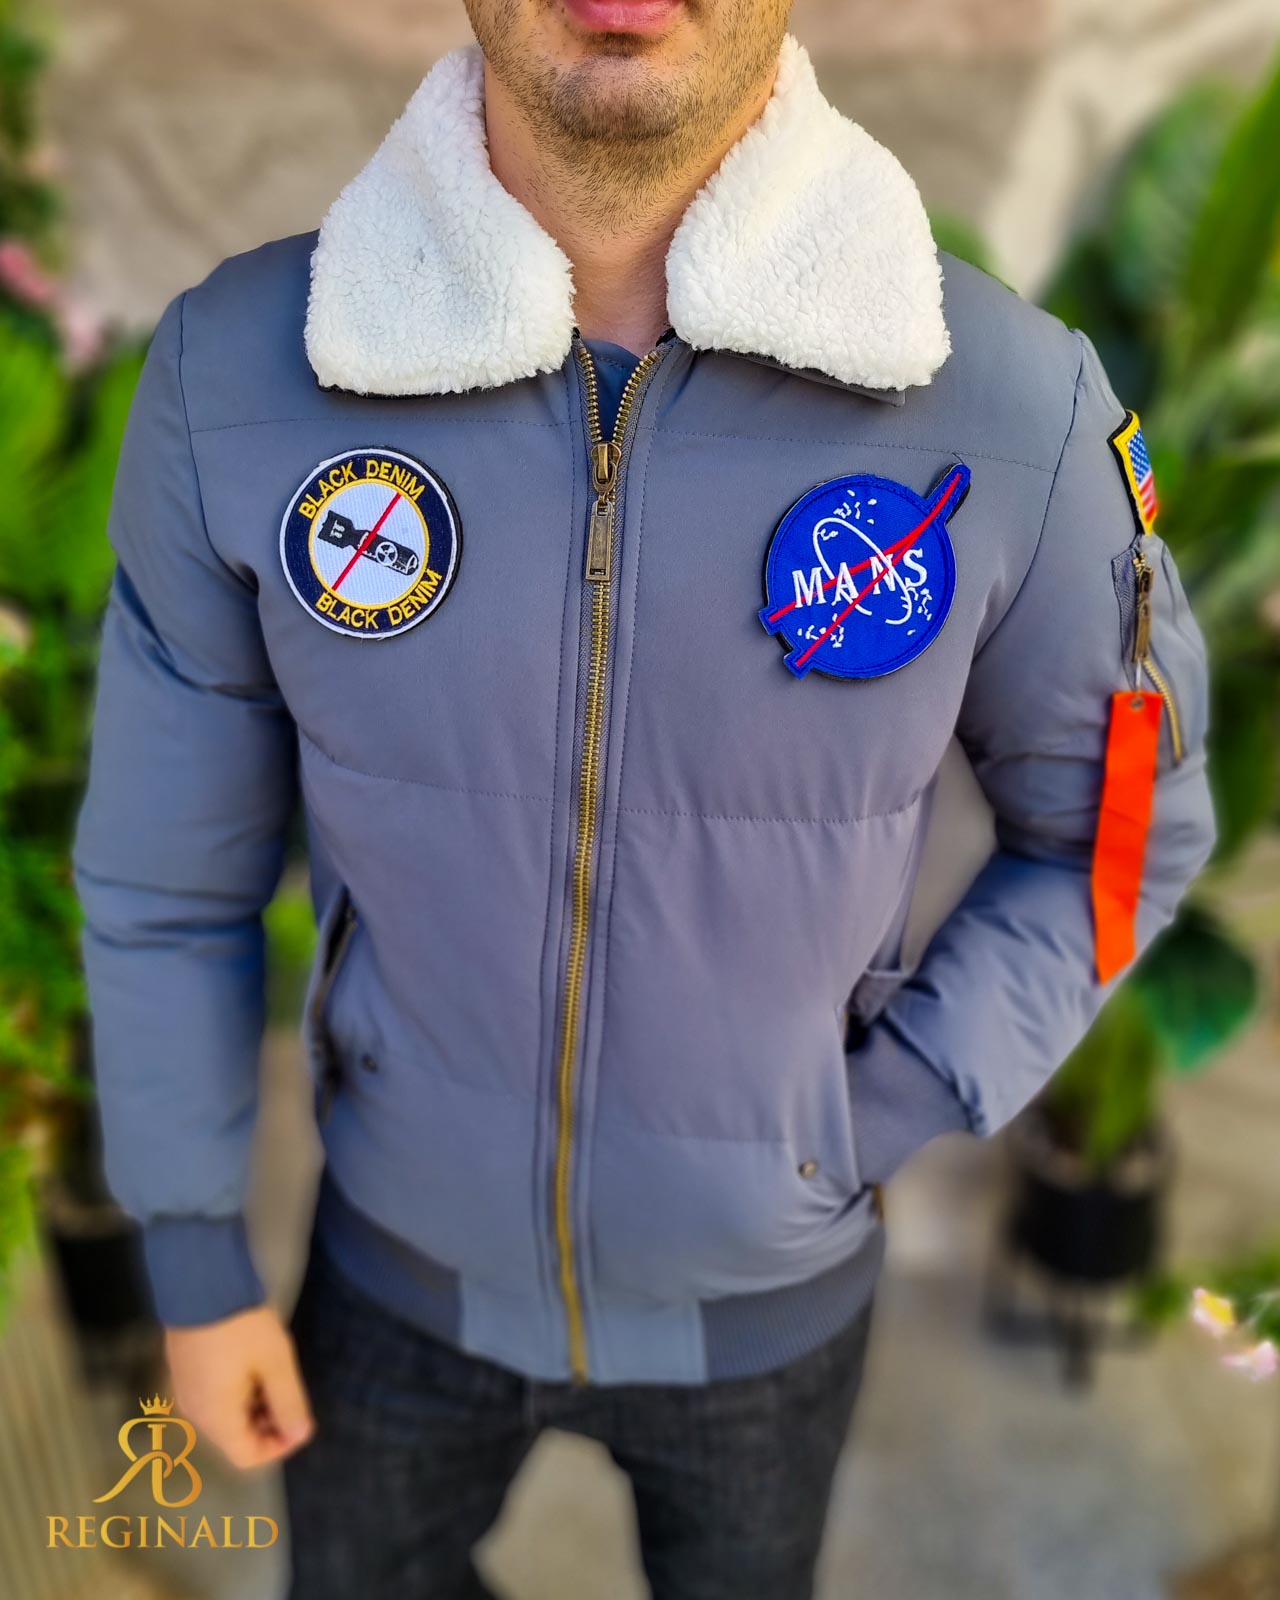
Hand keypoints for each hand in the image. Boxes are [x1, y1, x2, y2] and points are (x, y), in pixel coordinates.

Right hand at [165, 1305, 314, 1469]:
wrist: (200, 1285)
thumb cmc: (241, 1327)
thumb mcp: (276, 1363)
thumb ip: (290, 1403)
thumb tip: (301, 1435)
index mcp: (215, 1417)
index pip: (247, 1456)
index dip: (279, 1446)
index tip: (300, 1420)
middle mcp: (196, 1413)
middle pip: (236, 1438)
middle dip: (269, 1424)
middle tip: (290, 1393)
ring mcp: (187, 1392)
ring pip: (227, 1417)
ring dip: (255, 1406)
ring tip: (275, 1374)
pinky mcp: (186, 1373)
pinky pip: (216, 1398)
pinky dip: (239, 1392)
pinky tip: (254, 1364)